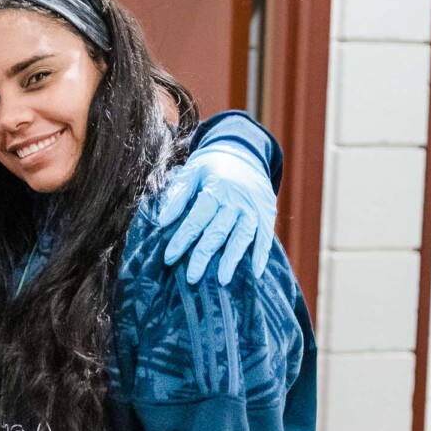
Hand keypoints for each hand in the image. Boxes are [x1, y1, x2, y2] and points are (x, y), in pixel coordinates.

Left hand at [157, 144, 276, 284]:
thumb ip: (177, 195)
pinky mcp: (267, 212)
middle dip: (203, 256)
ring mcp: (254, 207)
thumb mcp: (191, 171)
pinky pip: (266, 237)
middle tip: (192, 278)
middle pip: (218, 232)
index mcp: (216, 189)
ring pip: (243, 237)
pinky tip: (255, 273)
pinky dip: (262, 255)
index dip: (182, 239)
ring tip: (222, 280)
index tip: (169, 257)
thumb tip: (162, 221)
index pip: (196, 219)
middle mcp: (237, 200)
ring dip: (233, 260)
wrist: (243, 149)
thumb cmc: (211, 165)